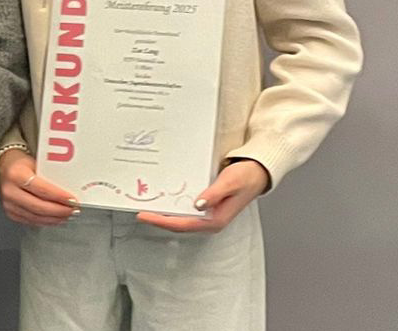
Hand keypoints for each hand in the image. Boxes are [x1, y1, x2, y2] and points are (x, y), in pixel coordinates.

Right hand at [0, 149, 79, 226]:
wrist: (3, 167)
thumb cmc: (20, 164)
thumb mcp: (35, 163)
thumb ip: (49, 176)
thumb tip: (70, 189)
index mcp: (16, 175)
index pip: (41, 189)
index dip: (59, 197)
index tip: (73, 199)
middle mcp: (10, 191)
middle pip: (39, 207)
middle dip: (59, 210)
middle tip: (73, 209)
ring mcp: (9, 204)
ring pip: (36, 217)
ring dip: (55, 218)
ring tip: (68, 214)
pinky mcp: (11, 213)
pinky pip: (31, 221)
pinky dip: (46, 221)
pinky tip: (56, 218)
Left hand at [136, 159, 269, 232]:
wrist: (257, 172)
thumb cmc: (245, 177)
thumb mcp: (229, 183)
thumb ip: (213, 194)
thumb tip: (197, 205)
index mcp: (215, 220)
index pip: (183, 224)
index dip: (162, 221)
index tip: (144, 215)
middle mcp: (210, 220)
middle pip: (179, 223)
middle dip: (159, 219)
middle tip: (140, 211)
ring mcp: (208, 214)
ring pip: (181, 217)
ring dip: (165, 213)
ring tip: (147, 204)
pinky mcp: (207, 206)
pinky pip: (186, 209)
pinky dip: (173, 205)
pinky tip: (164, 198)